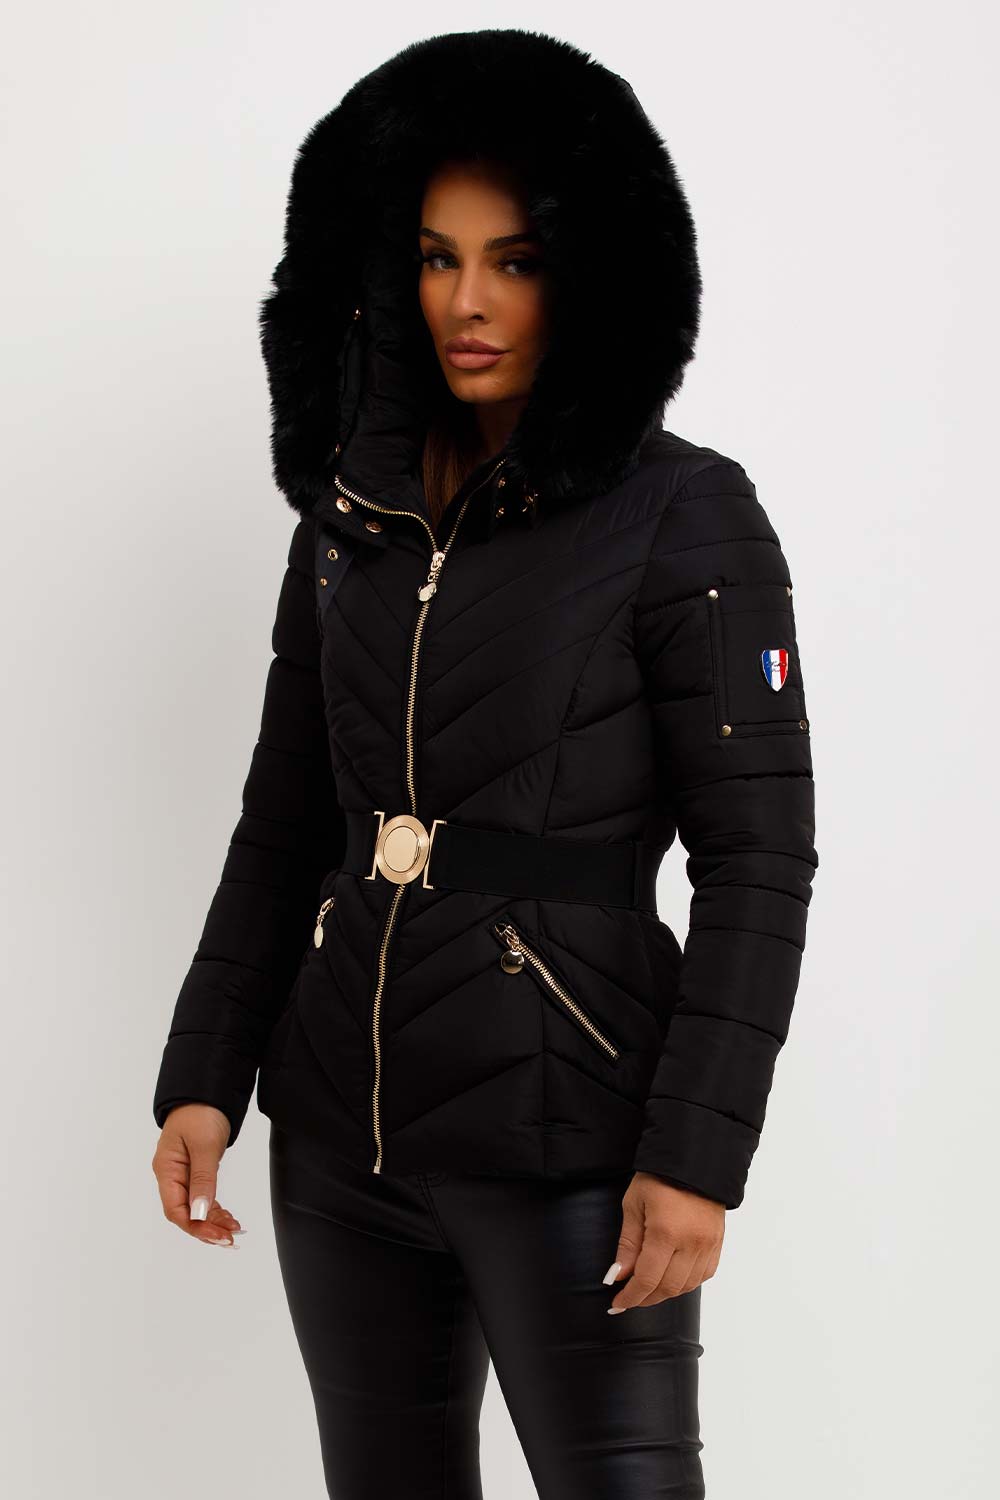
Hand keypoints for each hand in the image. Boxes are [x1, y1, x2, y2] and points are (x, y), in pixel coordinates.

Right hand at [151, 1104, 242, 1247]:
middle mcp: (171, 1175)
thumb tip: (199, 1213)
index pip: (175, 1209)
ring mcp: (183, 1174)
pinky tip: (228, 1218)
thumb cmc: (201, 1112)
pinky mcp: (195, 1170)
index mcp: (166, 1169)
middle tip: (230, 1239)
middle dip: (206, 1228)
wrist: (206, 1090)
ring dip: (213, 1221)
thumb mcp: (204, 1145)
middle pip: (184, 1213)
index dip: (196, 1226)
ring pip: (195, 1207)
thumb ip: (203, 1179)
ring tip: (234, 1231)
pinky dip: (214, 1209)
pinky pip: (202, 1197)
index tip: (218, 1235)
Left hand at [604, 1171, 724, 1311]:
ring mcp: (707, 1245)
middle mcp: (690, 1243)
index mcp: (666, 1232)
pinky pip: (703, 1276)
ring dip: (664, 1293)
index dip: (630, 1297)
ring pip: (686, 1286)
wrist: (695, 1160)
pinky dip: (686, 1283)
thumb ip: (628, 1243)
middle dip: (645, 1298)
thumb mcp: (634, 1204)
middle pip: (667, 1288)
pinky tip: (671, 1278)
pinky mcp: (717, 1243)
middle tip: (629, 1298)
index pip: (646, 1279)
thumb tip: (618, 1275)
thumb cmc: (660, 1177)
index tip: (617, 1304)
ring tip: (647, 1288)